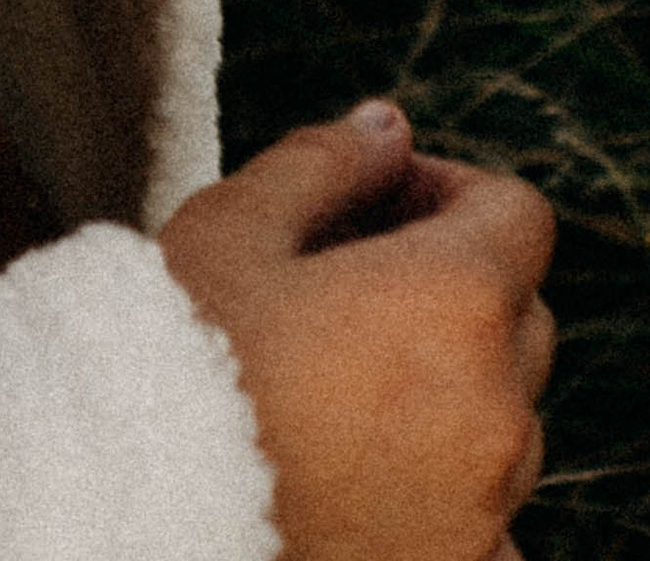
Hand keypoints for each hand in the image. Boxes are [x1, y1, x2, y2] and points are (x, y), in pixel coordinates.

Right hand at [158, 100, 556, 560]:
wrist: (129, 519)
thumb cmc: (173, 371)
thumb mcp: (230, 232)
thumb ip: (323, 164)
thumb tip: (388, 128)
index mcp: (455, 302)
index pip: (518, 216)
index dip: (452, 191)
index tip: (381, 206)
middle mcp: (496, 411)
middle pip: (519, 321)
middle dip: (453, 291)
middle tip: (350, 295)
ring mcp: (488, 511)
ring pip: (506, 427)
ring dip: (454, 397)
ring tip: (344, 394)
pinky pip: (489, 525)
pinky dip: (445, 498)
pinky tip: (360, 482)